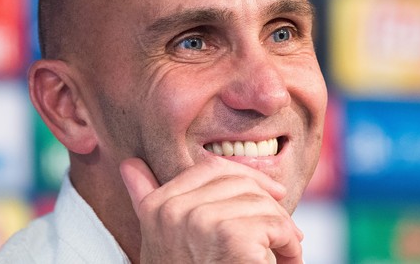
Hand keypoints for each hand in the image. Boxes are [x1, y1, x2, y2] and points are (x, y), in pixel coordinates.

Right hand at [119, 157, 302, 263]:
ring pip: (262, 202)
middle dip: (268, 204)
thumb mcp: (161, 239)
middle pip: (240, 182)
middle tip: (282, 229)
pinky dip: (291, 244)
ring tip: (285, 250)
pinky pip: (277, 224)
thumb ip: (146, 198)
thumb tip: (129, 164)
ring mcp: (201, 221)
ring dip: (283, 228)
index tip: (270, 194)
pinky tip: (286, 260)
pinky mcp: (233, 236)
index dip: (244, 178)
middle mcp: (174, 210)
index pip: (210, 168)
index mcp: (157, 206)